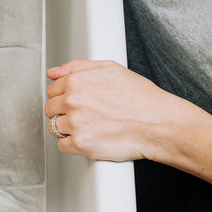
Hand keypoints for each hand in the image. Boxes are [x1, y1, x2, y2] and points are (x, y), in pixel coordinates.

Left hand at [44, 59, 198, 161]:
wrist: (160, 124)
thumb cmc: (140, 97)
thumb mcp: (110, 69)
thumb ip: (76, 67)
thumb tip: (52, 72)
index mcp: (76, 81)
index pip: (52, 90)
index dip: (64, 96)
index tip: (77, 102)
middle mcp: (73, 101)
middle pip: (50, 109)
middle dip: (64, 112)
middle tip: (85, 116)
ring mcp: (75, 123)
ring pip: (55, 127)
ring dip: (68, 128)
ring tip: (90, 127)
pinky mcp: (81, 144)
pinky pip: (62, 145)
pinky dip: (73, 144)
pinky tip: (90, 138)